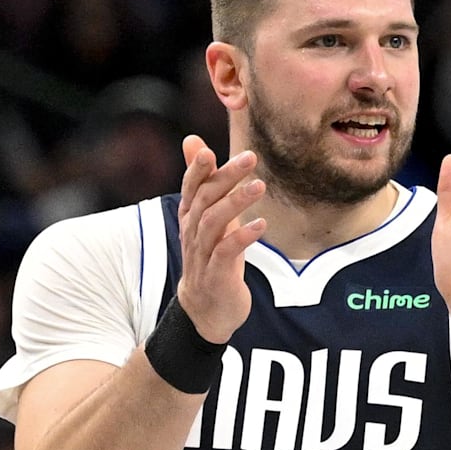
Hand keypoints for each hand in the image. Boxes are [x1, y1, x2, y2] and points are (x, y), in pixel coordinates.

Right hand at [176, 135, 265, 343]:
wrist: (206, 309)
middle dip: (226, 177)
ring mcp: (202, 255)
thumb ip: (203, 179)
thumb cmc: (211, 254)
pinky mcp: (216, 275)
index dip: (197, 170)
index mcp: (190, 216)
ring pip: (213, 224)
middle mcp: (192, 233)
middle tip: (250, 157)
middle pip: (204, 200)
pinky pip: (225, 253)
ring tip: (259, 186)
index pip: (190, 188)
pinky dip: (242, 237)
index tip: (210, 150)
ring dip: (236, 203)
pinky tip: (260, 224)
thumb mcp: (208, 214)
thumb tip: (192, 140)